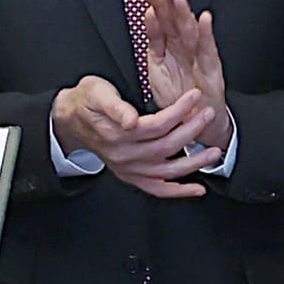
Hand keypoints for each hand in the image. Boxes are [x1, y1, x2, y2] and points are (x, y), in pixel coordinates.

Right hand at [51, 75, 224, 199]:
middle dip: (192, 130)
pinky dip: (179, 191)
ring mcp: (129, 169)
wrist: (71, 121)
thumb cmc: (87, 102)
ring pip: (167, 170)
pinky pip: (157, 189)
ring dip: (194, 163)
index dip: (179, 111)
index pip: (158, 125)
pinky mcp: (131, 176)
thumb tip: (130, 120)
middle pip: (167, 146)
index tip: (194, 97)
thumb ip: (115, 106)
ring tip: (213, 151)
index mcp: (118, 134)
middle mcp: (124, 155)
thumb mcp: (96, 92)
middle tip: (208, 115)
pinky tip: (197, 188)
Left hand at [137, 0, 233, 155]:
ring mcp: (199, 56)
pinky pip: (208, 49)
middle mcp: (186, 47)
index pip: (163, 20)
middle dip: (170, 2)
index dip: (157, 4)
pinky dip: (207, 34)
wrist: (195, 123)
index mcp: (172, 46)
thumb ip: (154, 42)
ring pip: (191, 30)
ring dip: (186, 13)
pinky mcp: (211, 69)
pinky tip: (204, 19)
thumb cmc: (177, 96)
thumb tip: (148, 16)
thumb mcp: (157, 68)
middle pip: (177, 20)